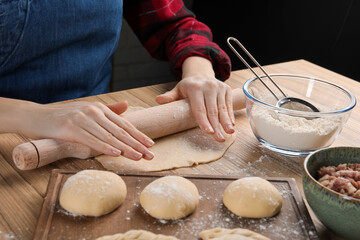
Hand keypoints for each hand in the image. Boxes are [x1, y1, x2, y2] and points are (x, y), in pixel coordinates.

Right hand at [1, 98, 153, 159]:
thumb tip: (126, 105)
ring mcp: (81, 118)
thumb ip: (107, 110)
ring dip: (125, 148)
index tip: (150, 144)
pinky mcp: (70, 128)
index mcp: (99, 108)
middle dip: (136, 144)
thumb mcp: (86, 112)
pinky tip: (115, 153)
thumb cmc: (62, 117)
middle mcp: (93, 111)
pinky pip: (90, 139)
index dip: (138, 134)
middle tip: (150, 155)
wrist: (35, 116)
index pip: (123, 123)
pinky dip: (104, 147)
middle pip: (119, 130)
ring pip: (108, 136)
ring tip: (138, 157)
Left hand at [156, 56, 234, 141]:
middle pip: (213, 110)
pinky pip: (228, 105)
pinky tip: (231, 125)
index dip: (204, 121)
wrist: (201, 73)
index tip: (208, 132)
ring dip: (226, 122)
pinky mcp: (227, 89)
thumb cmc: (188, 86)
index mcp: (195, 88)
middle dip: (217, 126)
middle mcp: (208, 86)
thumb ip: (170, 96)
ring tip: (229, 133)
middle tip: (219, 139)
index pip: (200, 108)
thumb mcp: (178, 89)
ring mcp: (219, 87)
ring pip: (222, 108)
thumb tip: (158, 101)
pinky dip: (230, 115)